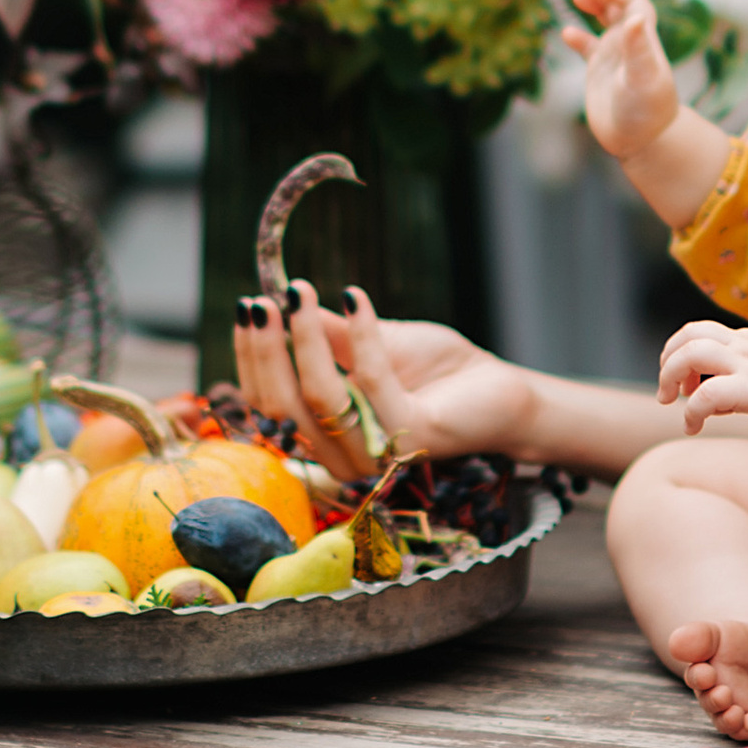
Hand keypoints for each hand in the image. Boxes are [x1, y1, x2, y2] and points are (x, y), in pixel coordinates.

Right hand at [232, 280, 538, 477]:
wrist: (499, 386)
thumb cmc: (434, 369)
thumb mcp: (370, 342)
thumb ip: (326, 335)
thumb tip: (276, 304)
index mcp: (326, 437)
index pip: (271, 406)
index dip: (253, 359)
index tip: (248, 308)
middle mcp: (345, 456)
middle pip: (284, 407)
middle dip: (267, 351)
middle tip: (265, 301)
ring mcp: (377, 453)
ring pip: (320, 398)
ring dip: (306, 338)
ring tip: (303, 291)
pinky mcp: (412, 439)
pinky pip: (371, 384)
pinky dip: (360, 336)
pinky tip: (356, 296)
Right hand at [563, 0, 681, 163]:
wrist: (644, 143)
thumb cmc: (647, 111)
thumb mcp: (643, 78)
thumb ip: (639, 48)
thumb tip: (635, 17)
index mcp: (643, 38)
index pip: (631, 0)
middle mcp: (630, 42)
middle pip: (616, 2)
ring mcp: (615, 56)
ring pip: (604, 19)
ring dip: (591, 2)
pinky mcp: (601, 72)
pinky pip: (589, 47)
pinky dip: (578, 37)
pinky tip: (567, 32)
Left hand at [658, 316, 747, 444]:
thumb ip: (737, 381)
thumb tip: (710, 401)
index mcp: (746, 340)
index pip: (700, 331)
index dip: (679, 351)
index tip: (684, 382)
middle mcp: (744, 347)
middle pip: (689, 335)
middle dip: (667, 362)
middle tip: (668, 392)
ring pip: (692, 354)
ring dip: (670, 377)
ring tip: (672, 402)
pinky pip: (708, 394)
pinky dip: (691, 411)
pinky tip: (692, 426)